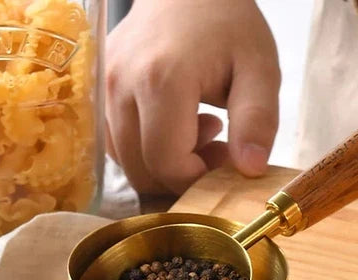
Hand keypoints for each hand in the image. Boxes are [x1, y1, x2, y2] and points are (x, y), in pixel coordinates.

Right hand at [106, 0, 279, 194]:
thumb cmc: (228, 24)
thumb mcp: (260, 68)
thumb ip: (257, 120)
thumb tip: (250, 170)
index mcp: (161, 81)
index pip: (168, 164)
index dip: (198, 178)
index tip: (226, 156)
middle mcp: (120, 85)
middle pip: (142, 170)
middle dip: (182, 174)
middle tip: (217, 144)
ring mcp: (103, 87)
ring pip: (127, 162)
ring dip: (164, 162)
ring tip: (198, 128)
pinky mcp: (98, 90)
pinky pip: (116, 144)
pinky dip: (145, 149)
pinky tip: (174, 124)